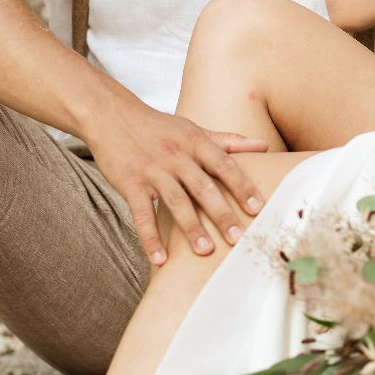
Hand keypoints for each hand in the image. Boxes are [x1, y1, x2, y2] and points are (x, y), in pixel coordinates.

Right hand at [87, 96, 267, 265]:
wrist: (111, 114)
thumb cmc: (157, 127)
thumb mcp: (193, 129)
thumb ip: (227, 141)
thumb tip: (264, 145)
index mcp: (195, 143)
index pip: (224, 165)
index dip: (242, 186)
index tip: (258, 208)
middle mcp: (176, 156)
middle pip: (203, 187)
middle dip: (222, 214)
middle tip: (238, 239)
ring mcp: (152, 171)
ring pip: (175, 201)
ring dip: (190, 227)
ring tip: (204, 251)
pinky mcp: (130, 184)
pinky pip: (141, 214)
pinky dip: (150, 238)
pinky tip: (159, 260)